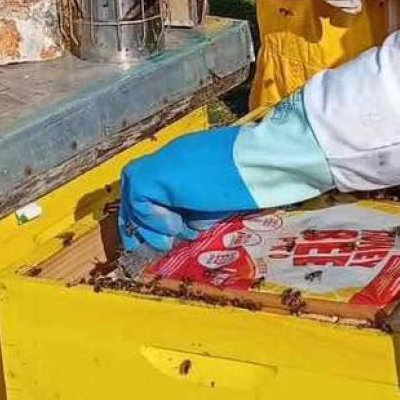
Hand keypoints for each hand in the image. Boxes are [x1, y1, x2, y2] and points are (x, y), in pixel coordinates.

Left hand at [119, 96, 334, 252]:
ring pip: (135, 195)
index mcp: (187, 158)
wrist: (263, 160)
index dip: (152, 212)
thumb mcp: (221, 195)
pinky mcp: (158, 176)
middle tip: (160, 243)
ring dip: (153, 222)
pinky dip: (155, 219)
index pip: (155, 184)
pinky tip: (179, 224)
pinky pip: (140, 202)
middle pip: (136, 187)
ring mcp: (162, 163)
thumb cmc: (256, 178)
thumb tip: (186, 227)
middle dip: (142, 220)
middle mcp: (171, 156)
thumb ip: (201, 205)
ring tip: (178, 231)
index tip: (161, 236)